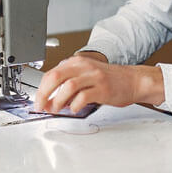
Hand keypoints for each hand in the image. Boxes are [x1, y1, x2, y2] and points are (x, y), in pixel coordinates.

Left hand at [34, 54, 164, 113]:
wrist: (133, 80)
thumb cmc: (110, 80)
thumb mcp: (87, 75)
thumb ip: (69, 83)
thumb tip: (50, 99)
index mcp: (78, 63)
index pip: (52, 72)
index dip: (41, 88)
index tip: (38, 100)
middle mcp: (85, 67)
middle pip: (56, 76)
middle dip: (44, 93)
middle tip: (41, 106)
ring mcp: (94, 77)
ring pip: (68, 86)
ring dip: (58, 100)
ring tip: (56, 109)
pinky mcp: (103, 89)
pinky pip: (84, 97)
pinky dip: (75, 105)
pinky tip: (74, 109)